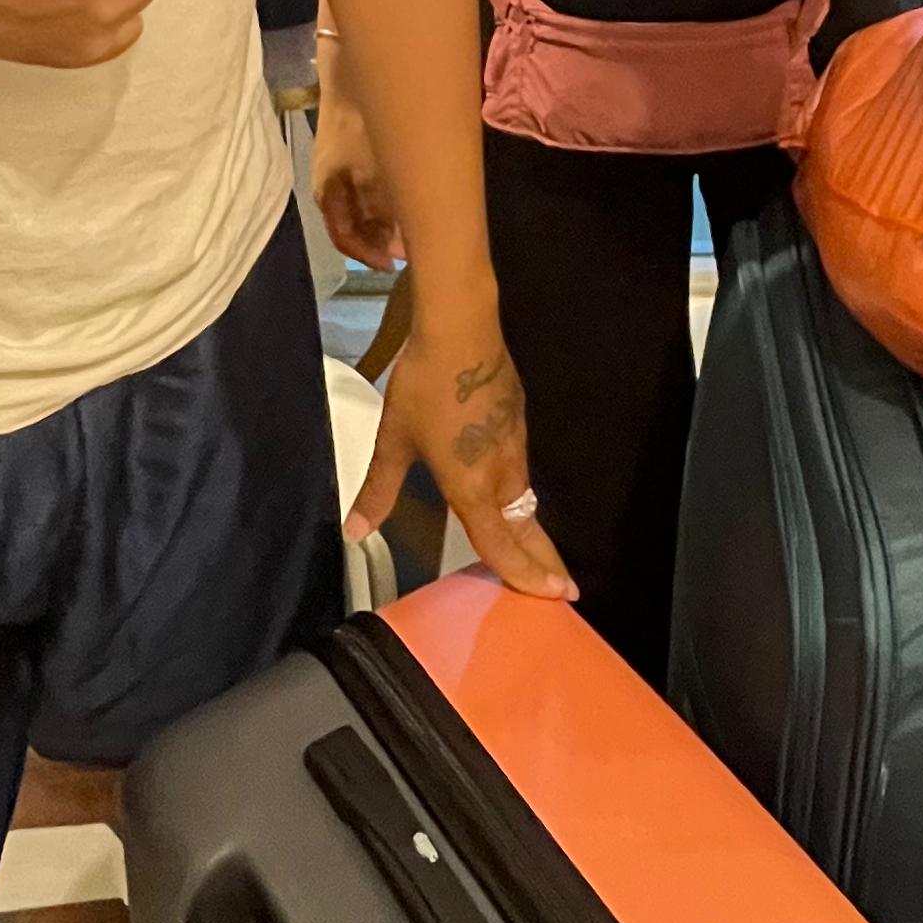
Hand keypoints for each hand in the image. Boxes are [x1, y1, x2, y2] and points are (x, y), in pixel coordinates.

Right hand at [309, 76, 403, 269]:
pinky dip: (384, 200)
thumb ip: (382, 210)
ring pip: (360, 207)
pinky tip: (405, 196)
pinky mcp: (351, 152)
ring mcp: (339, 169)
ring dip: (384, 221)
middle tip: (410, 249)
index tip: (395, 264)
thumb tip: (397, 239)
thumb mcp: (373, 174)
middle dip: (380, 241)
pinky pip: (365, 188)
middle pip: (353, 225)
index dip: (368, 256)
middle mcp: (330, 186)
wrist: (351, 79)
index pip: (344, 239)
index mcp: (327, 195)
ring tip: (412, 227)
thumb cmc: (360, 129)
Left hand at [343, 307, 574, 602]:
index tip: (553, 595)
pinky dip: (525, 496)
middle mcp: (501, 472)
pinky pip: (522, 471)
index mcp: (472, 485)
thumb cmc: (425, 385)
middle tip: (567, 589)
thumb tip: (355, 531)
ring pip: (527, 499)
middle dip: (546, 561)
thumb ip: (379, 490)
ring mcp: (515, 444)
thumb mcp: (395, 440)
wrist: (462, 328)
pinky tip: (515, 494)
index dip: (525, 574)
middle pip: (527, 528)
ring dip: (536, 530)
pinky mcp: (518, 420)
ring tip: (539, 551)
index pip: (501, 544)